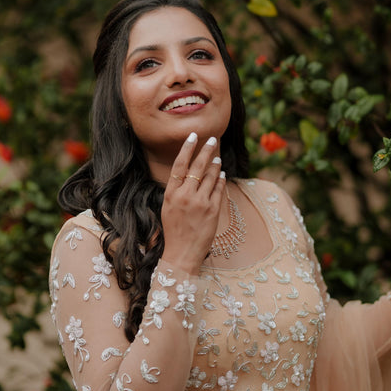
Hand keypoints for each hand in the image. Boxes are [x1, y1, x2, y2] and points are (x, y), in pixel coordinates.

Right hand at [160, 133, 225, 273]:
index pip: (179, 166)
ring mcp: (200, 203)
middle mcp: (185, 196)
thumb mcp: (168, 209)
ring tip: (217, 157)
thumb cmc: (174, 232)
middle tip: (212, 139)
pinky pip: (219, 189)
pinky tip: (222, 174)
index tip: (193, 136)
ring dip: (215, 164)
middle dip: (205, 150)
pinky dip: (221, 179)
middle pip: (197, 167)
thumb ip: (176, 191)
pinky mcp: (212, 210)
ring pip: (210, 176)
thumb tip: (185, 175)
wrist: (182, 253)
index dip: (187, 149)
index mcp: (171, 194)